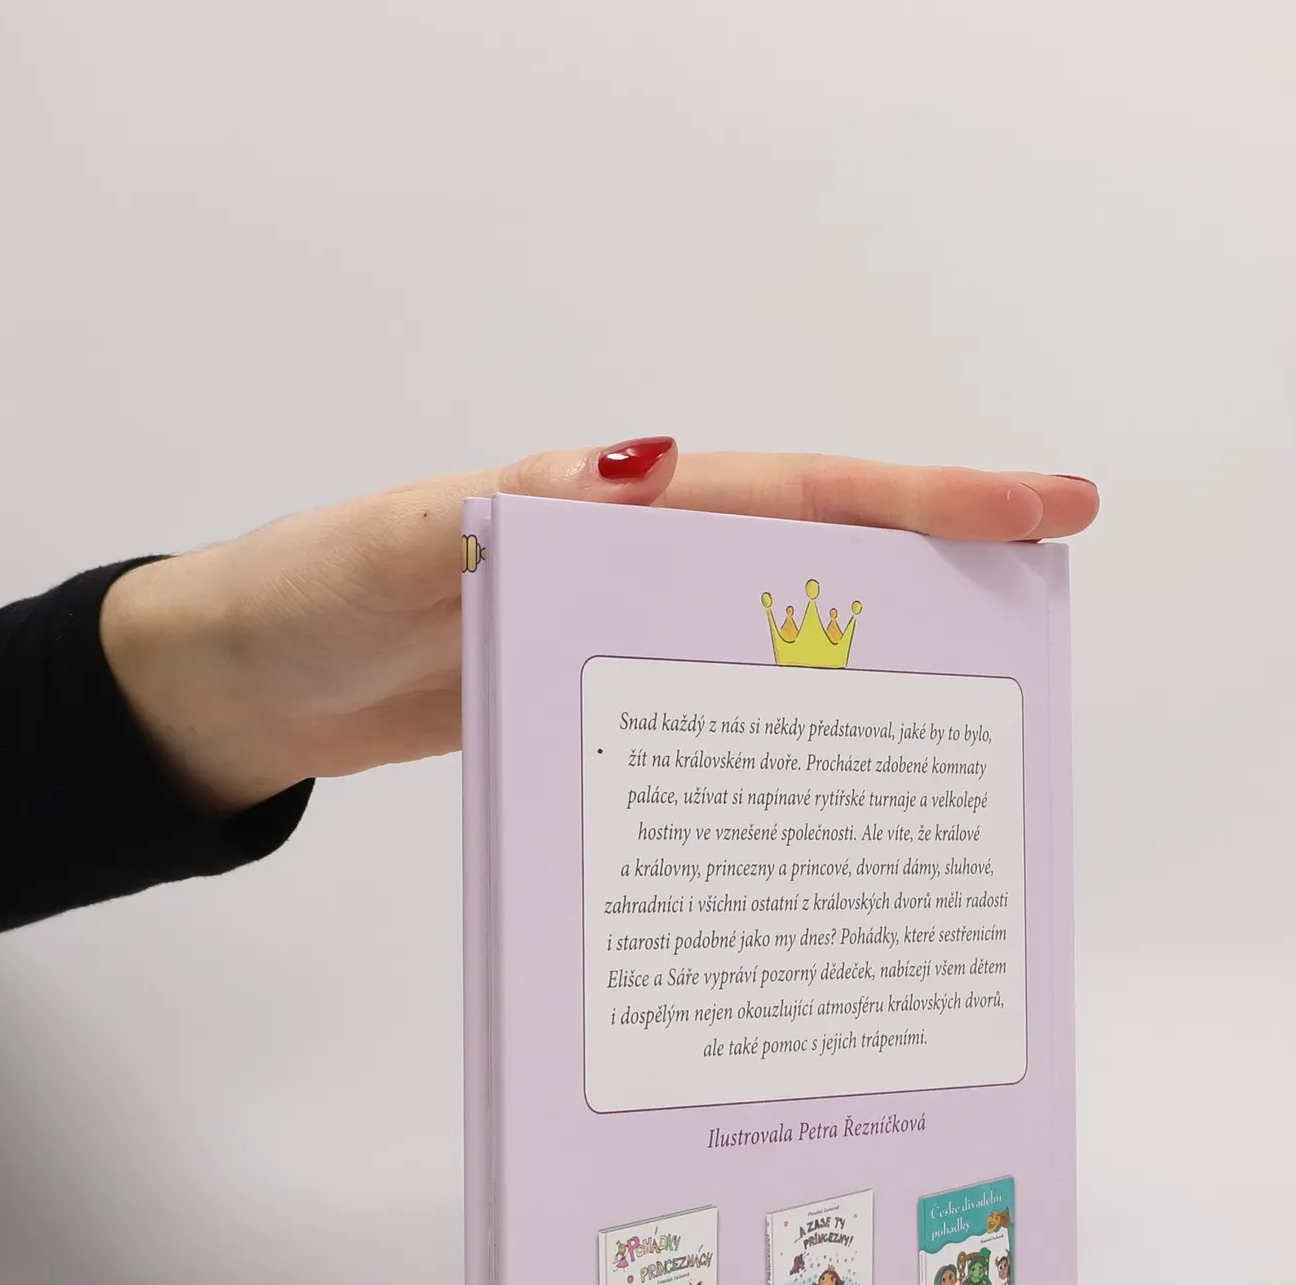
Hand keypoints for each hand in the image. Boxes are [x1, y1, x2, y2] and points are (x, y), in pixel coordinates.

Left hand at [99, 439, 1098, 812]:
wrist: (248, 685)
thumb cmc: (312, 598)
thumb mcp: (405, 545)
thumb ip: (520, 511)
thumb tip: (657, 470)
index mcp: (610, 504)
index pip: (796, 498)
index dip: (925, 504)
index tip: (1047, 510)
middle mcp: (632, 563)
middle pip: (813, 570)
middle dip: (933, 588)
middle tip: (1043, 633)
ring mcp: (619, 640)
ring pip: (768, 651)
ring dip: (858, 682)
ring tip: (956, 741)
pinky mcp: (593, 707)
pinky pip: (702, 719)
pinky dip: (765, 748)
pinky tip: (810, 804)